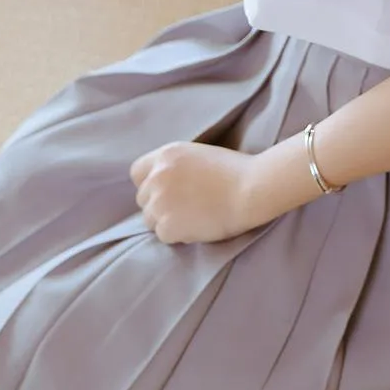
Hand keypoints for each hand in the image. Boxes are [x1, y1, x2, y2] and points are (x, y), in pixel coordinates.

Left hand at [129, 141, 266, 244]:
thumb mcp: (198, 155)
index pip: (137, 172)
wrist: (251, 189)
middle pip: (143, 199)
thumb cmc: (234, 171)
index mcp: (166, 155)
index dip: (149, 183)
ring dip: (166, 221)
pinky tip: (197, 226)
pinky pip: (163, 235)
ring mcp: (160, 201)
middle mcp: (157, 176)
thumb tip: (164, 184)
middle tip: (184, 208)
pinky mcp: (167, 225)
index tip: (165, 191)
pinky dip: (177, 235)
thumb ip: (176, 166)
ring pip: (150, 219)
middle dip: (158, 205)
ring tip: (192, 218)